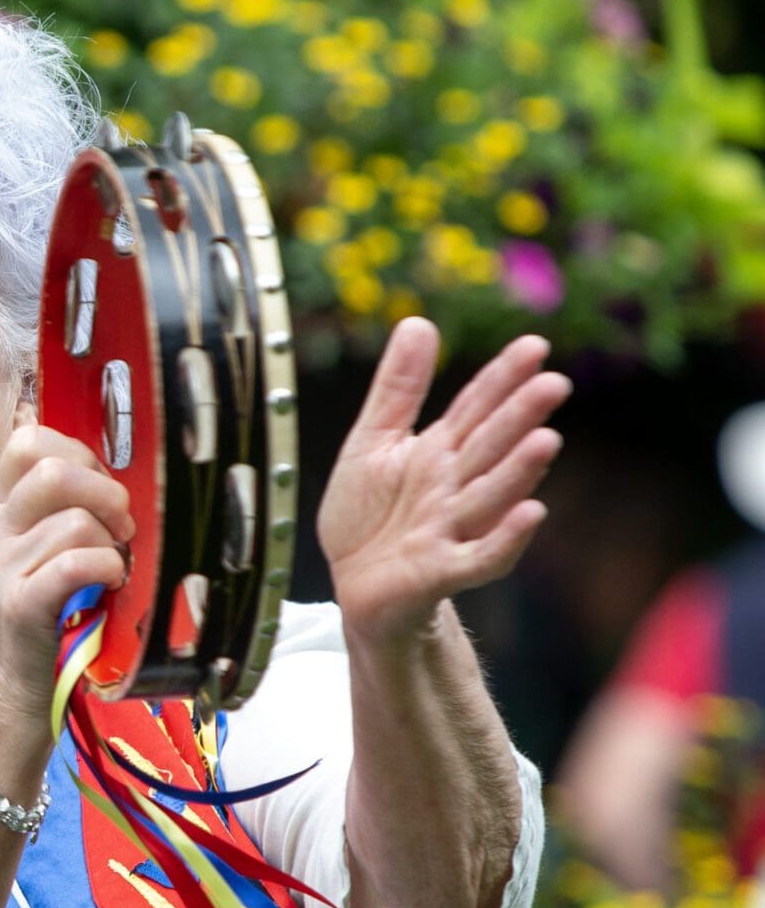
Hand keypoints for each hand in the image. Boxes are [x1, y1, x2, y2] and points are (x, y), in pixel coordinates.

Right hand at [0, 424, 133, 722]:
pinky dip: (105, 568)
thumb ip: (76, 503)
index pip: (27, 441)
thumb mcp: (55, 542)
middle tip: (121, 528)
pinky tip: (109, 582)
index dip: (77, 453)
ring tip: (112, 567)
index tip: (100, 488)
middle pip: (52, 472)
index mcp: (8, 504)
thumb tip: (128, 477)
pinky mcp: (20, 603)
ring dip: (110, 544)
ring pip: (75, 523)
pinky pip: (73, 565)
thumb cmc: (58, 602)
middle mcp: (0, 527)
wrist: (22, 674)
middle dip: (105, 493)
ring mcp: (5, 565)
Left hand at [320, 318, 569, 644]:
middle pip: (491, 447)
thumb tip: (419, 322)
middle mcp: (455, 486)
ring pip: (492, 497)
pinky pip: (482, 555)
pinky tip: (531, 513)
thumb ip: (398, 389)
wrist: (354, 585)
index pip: (477, 408)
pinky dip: (506, 538)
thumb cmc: (369, 515)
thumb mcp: (372, 442)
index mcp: (439, 452)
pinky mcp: (444, 570)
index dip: (502, 378)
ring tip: (545, 441)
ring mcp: (453, 528)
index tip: (535, 345)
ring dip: (518, 472)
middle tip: (553, 384)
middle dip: (520, 418)